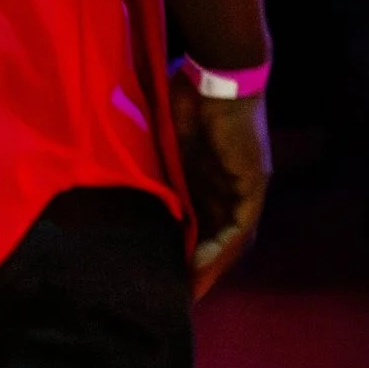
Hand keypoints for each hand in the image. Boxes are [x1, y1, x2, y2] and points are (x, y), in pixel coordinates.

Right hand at [171, 85, 270, 300]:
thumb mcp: (162, 138)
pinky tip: (201, 269)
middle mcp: (230, 187)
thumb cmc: (186, 92)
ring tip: (187, 292)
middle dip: (197, 267)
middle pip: (216, 237)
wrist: (219, 71)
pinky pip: (239, 228)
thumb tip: (117, 175)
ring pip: (230, 240)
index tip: (160, 272)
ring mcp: (245, 187)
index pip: (199, 221)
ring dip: (210, 267)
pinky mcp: (252, 185)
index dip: (182, 247)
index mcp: (209, 174)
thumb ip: (153, 161)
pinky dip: (221, 251)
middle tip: (174, 296)